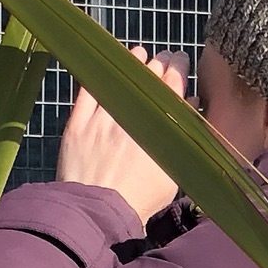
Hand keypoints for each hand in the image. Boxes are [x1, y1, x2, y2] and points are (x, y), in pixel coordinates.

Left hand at [56, 48, 187, 222]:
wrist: (99, 212)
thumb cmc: (140, 199)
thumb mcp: (172, 170)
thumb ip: (183, 136)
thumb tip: (190, 106)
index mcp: (160, 127)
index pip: (172, 85)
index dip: (177, 68)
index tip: (180, 60)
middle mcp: (133, 116)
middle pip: (148, 79)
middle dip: (159, 63)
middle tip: (164, 56)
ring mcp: (102, 118)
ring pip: (120, 80)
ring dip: (132, 63)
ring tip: (140, 54)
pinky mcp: (78, 124)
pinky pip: (89, 92)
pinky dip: (101, 76)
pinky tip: (108, 66)